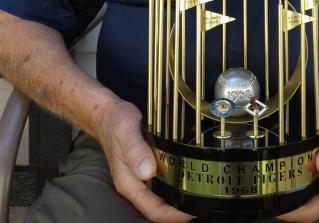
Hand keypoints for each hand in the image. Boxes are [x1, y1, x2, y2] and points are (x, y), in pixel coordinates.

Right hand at [95, 98, 193, 221]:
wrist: (109, 114)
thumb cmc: (116, 122)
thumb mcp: (126, 132)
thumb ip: (136, 150)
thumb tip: (147, 171)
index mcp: (128, 183)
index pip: (152, 209)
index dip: (173, 215)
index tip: (191, 213)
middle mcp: (135, 183)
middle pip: (160, 206)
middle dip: (180, 209)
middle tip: (202, 202)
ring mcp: (141, 176)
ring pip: (163, 194)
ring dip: (180, 196)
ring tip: (200, 192)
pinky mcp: (148, 166)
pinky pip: (164, 180)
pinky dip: (176, 181)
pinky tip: (189, 175)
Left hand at [276, 106, 318, 221]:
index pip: (312, 212)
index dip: (292, 213)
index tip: (276, 208)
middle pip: (305, 207)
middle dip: (286, 205)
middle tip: (267, 195)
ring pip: (303, 194)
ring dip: (288, 191)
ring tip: (270, 186)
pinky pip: (303, 179)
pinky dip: (292, 177)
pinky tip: (282, 169)